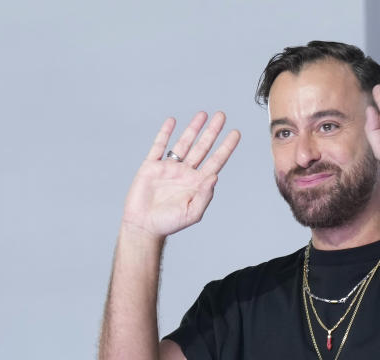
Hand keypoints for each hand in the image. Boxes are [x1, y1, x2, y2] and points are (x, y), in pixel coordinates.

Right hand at [123, 112, 240, 237]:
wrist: (143, 225)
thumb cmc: (169, 223)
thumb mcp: (192, 212)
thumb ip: (205, 195)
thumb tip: (214, 176)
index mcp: (198, 183)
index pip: (216, 161)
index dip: (226, 147)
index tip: (236, 133)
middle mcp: (185, 172)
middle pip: (202, 147)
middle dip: (212, 131)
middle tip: (222, 115)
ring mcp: (169, 168)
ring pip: (183, 143)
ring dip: (193, 129)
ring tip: (203, 114)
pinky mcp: (151, 166)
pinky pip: (159, 146)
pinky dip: (165, 133)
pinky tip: (172, 122)